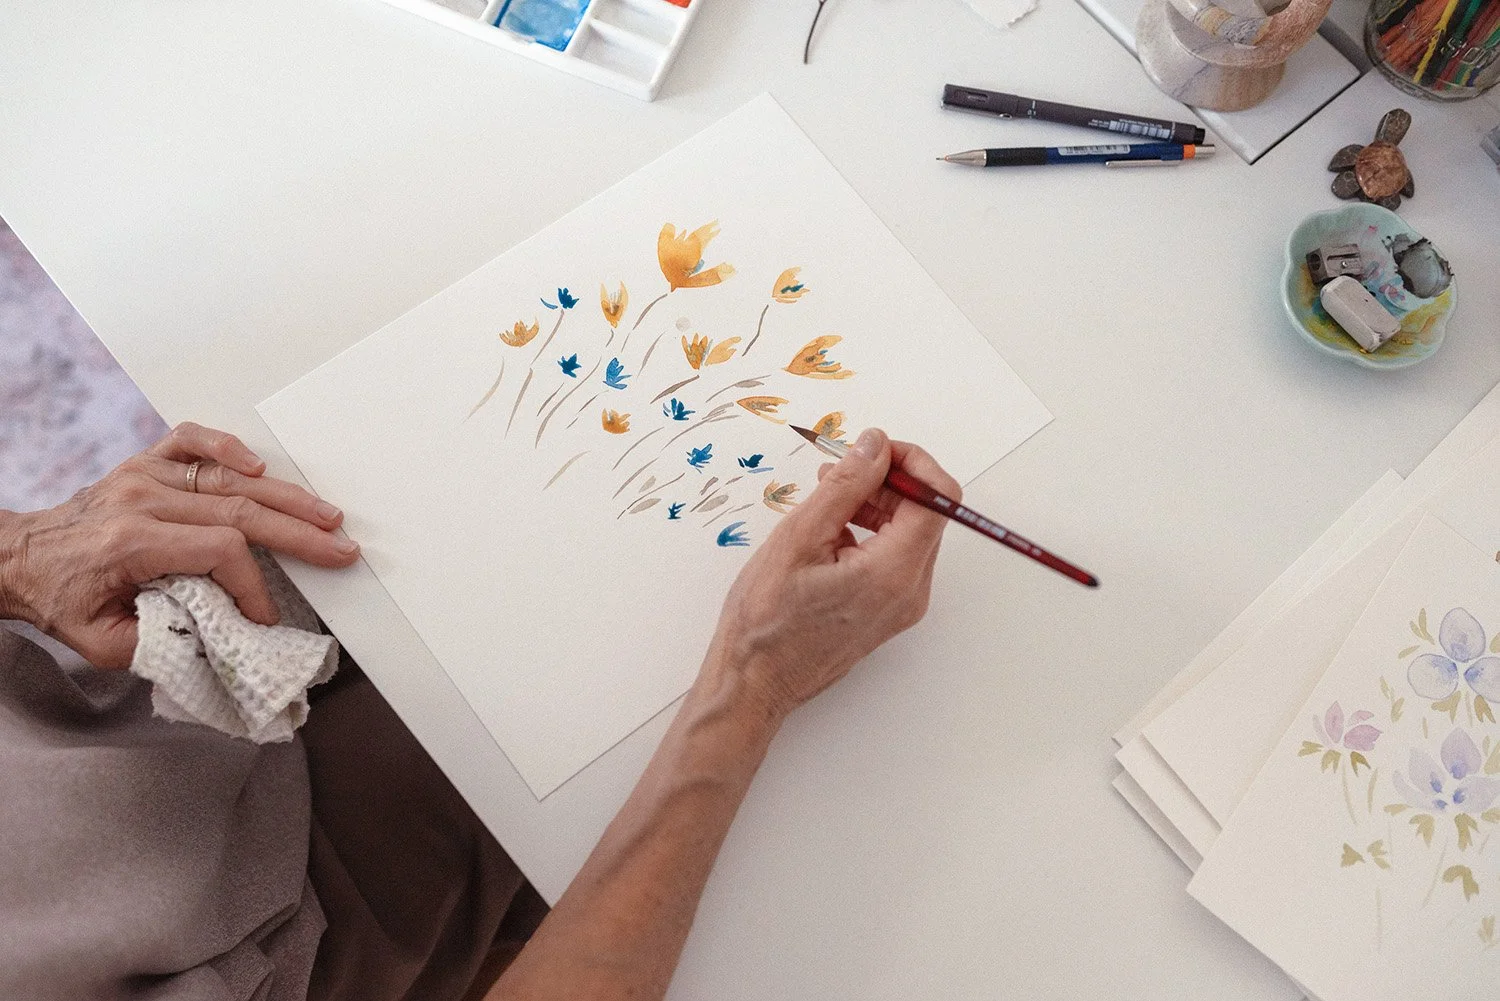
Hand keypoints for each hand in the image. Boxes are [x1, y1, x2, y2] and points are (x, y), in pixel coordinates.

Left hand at [0, 422, 358, 667]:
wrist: (18, 559)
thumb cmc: (62, 600)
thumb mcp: (104, 643)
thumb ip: (163, 642)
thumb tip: (223, 638)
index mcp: (132, 540)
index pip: (219, 550)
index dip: (254, 585)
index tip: (265, 616)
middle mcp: (142, 498)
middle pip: (239, 509)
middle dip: (298, 534)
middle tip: (339, 549)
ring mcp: (144, 474)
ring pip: (230, 478)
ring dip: (285, 498)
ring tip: (326, 515)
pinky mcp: (145, 463)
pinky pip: (191, 440)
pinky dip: (227, 446)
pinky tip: (259, 464)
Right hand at [702, 428, 958, 721]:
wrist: (754, 682)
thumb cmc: (766, 620)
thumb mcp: (799, 538)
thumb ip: (844, 486)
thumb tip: (875, 445)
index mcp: (894, 572)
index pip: (937, 497)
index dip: (910, 461)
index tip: (873, 449)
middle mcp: (910, 591)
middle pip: (926, 513)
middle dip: (888, 480)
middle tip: (838, 469)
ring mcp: (902, 605)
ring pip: (908, 533)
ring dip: (876, 503)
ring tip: (826, 496)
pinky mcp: (888, 612)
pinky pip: (893, 557)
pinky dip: (870, 531)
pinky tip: (829, 530)